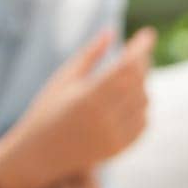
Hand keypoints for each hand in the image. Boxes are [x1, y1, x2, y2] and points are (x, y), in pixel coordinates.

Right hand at [0, 27, 155, 187]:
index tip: (148, 34)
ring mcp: (113, 136)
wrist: (39, 155)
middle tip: (137, 53)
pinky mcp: (119, 149)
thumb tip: (111, 31)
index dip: (140, 49)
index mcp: (88, 97)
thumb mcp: (63, 79)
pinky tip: (129, 100)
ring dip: (142, 85)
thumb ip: (89, 55)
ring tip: (128, 77)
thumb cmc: (46, 111)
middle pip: (138, 82)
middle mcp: (104, 118)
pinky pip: (143, 123)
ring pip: (144, 102)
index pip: (126, 67)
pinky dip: (141, 108)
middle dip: (141, 64)